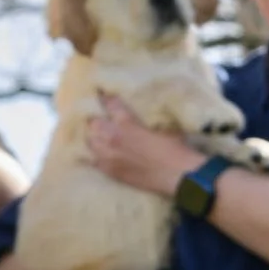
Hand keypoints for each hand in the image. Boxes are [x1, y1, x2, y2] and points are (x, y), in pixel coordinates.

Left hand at [85, 98, 203, 197]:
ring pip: (90, 142)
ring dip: (94, 137)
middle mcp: (113, 137)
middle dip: (97, 119)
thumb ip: (149, 123)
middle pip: (93, 123)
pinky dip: (94, 157)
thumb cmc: (175, 149)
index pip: (109, 104)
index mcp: (126, 123)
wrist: (177, 176)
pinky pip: (93, 162)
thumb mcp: (163, 126)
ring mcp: (109, 156)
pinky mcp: (111, 172)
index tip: (101, 93)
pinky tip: (96, 156)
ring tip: (98, 137)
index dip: (104, 97)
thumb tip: (150, 120)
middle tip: (101, 119)